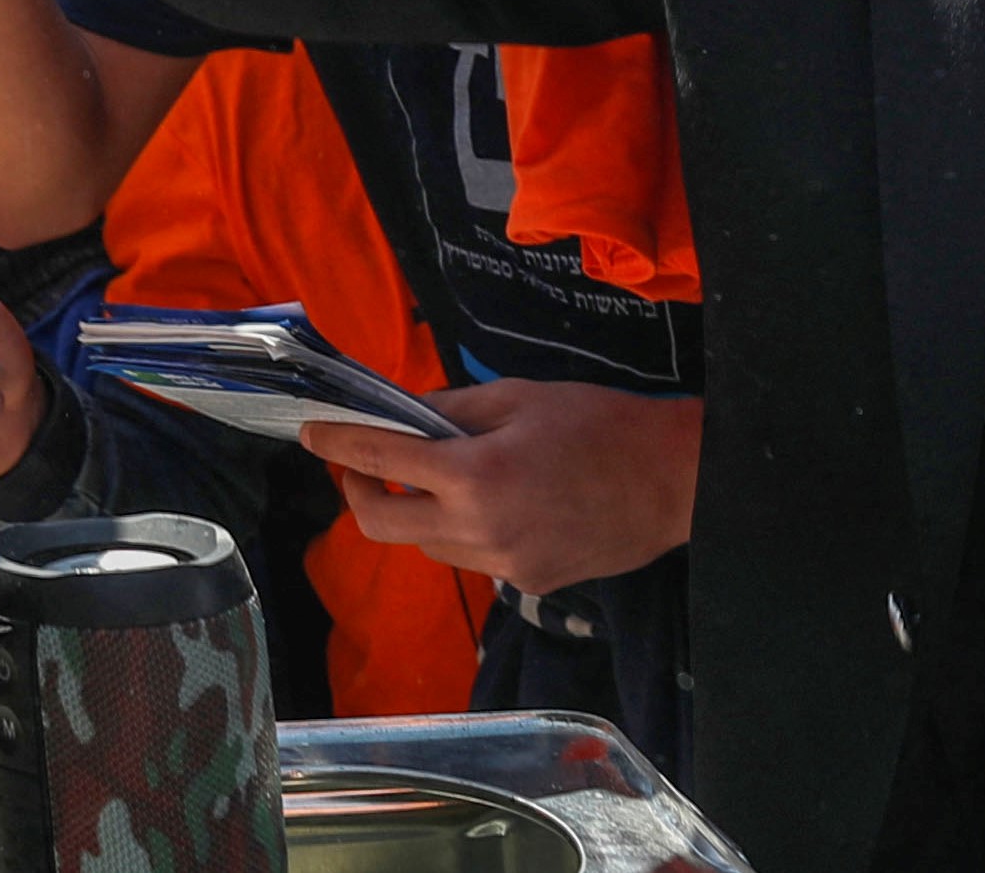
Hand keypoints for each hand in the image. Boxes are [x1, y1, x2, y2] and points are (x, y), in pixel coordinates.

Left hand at [296, 380, 701, 595]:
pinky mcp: (529, 586)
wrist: (675, 483)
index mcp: (474, 476)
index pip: (378, 462)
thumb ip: (449, 410)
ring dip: (415, 512)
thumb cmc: (599, 425)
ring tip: (441, 477)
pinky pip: (471, 559)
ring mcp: (504, 567)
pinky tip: (495, 503)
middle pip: (381, 525)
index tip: (309, 433)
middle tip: (365, 464)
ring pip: (426, 545)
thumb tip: (401, 414)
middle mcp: (479, 531)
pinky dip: (462, 531)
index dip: (335, 445)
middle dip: (359, 492)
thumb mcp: (518, 397)